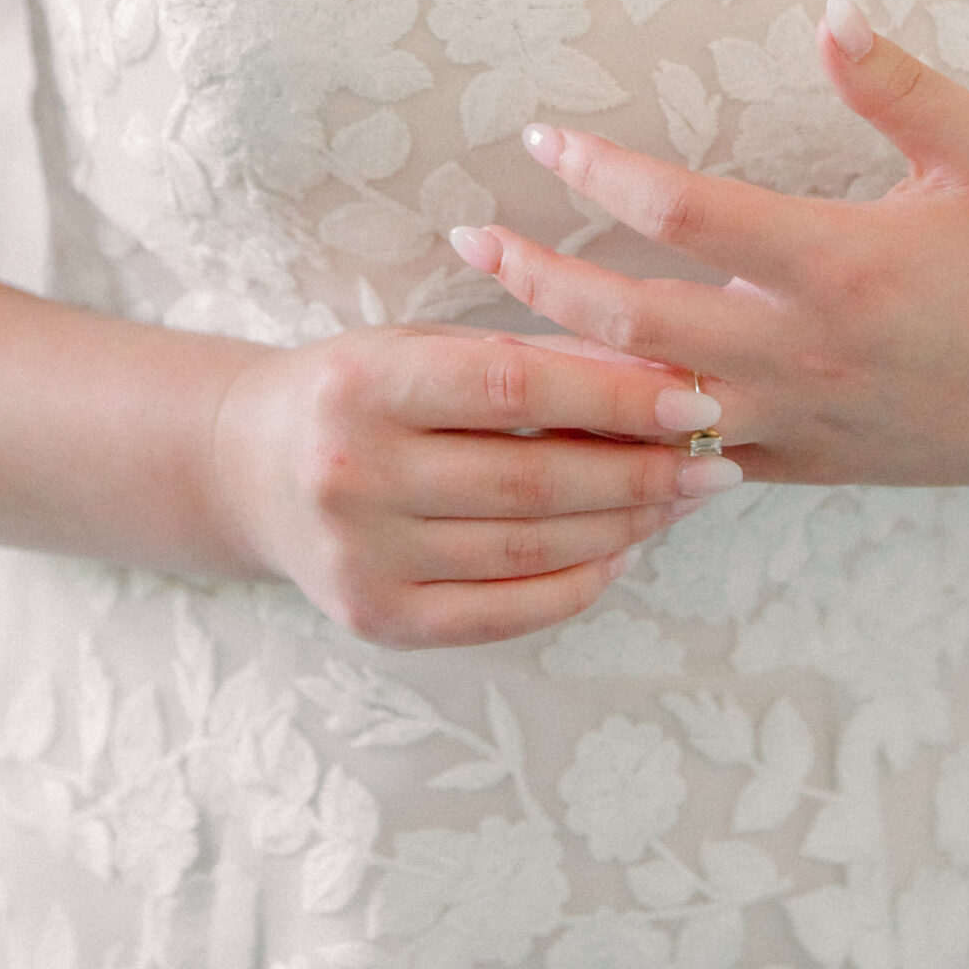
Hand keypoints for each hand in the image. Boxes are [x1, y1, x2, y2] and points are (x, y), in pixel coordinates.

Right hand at [209, 322, 740, 649]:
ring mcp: (361, 558)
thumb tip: (660, 375)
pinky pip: (504, 612)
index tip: (697, 401)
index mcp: (364, 382)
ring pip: (528, 551)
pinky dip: (578, 585)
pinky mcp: (377, 621)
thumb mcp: (424, 347)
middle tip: (718, 461)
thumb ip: (530, 358)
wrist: (251, 466)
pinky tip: (624, 551)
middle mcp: (353, 474)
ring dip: (625, 527)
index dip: (616, 397)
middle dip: (642, 472)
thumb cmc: (362, 390)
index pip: (514, 389)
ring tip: (684, 501)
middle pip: (532, 482)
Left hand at [449, 0, 968, 499]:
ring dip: (552, 372)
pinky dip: (612, 443)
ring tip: (478, 334)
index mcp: (839, 264)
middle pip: (628, 321)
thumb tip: (827, 6)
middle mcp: (802, 353)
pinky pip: (681, 464)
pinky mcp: (797, 466)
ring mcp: (794, 422)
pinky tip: (554, 420)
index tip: (541, 134)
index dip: (598, 169)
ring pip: (640, 410)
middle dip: (533, 277)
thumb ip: (895, 82)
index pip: (682, 213)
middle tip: (465, 238)